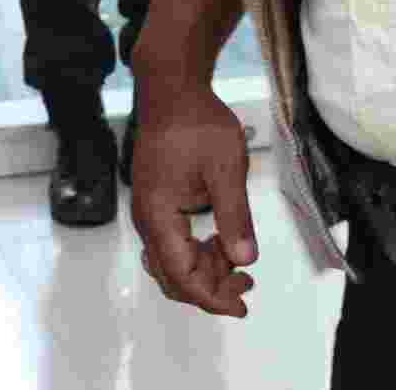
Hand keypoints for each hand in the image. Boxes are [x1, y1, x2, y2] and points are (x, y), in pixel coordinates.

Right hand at [128, 84, 258, 316]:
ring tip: (239, 263)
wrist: (172, 90)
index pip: (182, 275)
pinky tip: (221, 242)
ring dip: (205, 271)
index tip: (242, 305)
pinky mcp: (157, 203)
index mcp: (159, 216)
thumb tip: (245, 260)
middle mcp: (148, 221)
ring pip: (172, 262)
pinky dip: (197, 253)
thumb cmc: (198, 123)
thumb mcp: (226, 168)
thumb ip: (235, 216)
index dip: (212, 297)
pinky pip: (173, 243)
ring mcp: (150, 212)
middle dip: (210, 289)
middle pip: (173, 277)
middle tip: (248, 286)